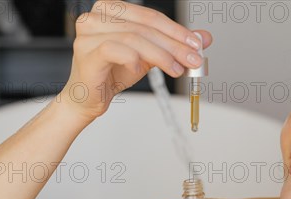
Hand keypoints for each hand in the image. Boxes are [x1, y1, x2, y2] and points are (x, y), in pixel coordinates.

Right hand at [59, 0, 211, 119]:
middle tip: (192, 59)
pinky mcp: (86, 51)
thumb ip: (174, 44)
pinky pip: (115, 49)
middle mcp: (97, 17)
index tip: (196, 44)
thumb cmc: (114, 72)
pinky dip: (133, 59)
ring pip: (134, 38)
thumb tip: (204, 37)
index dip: (176, 30)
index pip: (150, 16)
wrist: (90, 97)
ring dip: (161, 55)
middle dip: (174, 45)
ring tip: (176, 69)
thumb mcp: (151, 55)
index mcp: (112, 10)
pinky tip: (141, 69)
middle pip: (145, 27)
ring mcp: (88, 33)